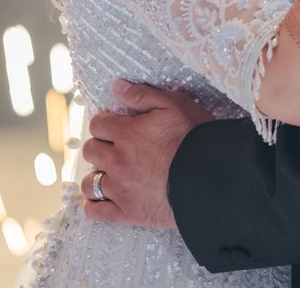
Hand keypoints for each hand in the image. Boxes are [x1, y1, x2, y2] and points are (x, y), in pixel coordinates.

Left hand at [79, 81, 215, 229]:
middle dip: (100, 147)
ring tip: (109, 175)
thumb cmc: (195, 138)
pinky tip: (100, 201)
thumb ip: (142, 95)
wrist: (211, 178)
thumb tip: (116, 87)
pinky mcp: (128, 213)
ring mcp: (120, 189)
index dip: (106, 123)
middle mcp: (117, 161)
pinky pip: (96, 212)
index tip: (116, 127)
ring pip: (89, 183)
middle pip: (90, 151)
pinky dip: (94, 206)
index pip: (97, 124)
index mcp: (126, 133)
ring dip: (95, 177)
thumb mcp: (174, 105)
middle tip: (115, 149)